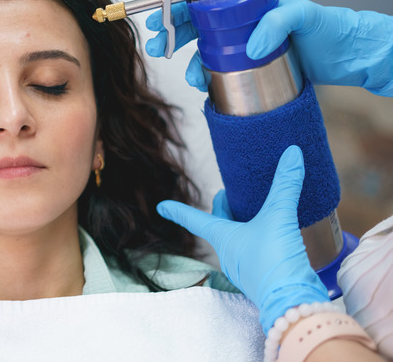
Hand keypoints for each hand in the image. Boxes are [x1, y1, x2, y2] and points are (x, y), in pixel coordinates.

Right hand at [145, 0, 392, 96]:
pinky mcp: (248, 68)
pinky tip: (205, 86)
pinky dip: (207, 79)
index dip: (181, 7)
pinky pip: (219, 72)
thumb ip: (278, 23)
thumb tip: (250, 47)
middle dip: (173, 35)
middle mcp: (243, 23)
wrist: (348, 58)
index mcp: (250, 3)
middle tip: (159, 47)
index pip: (208, 0)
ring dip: (189, 63)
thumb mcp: (307, 17)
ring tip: (191, 77)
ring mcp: (243, 45)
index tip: (163, 18)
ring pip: (204, 51)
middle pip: (198, 25)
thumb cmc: (331, 30)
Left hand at [156, 146, 329, 332]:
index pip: (195, 219)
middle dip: (222, 210)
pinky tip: (274, 235)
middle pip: (219, 226)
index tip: (161, 206)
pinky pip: (255, 252)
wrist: (293, 303)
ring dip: (242, 224)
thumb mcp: (279, 217)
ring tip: (254, 209)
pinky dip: (259, 239)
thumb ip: (286, 184)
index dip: (178, 210)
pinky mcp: (264, 277)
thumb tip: (292, 152)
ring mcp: (245, 267)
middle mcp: (229, 253)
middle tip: (225, 194)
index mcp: (223, 238)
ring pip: (237, 240)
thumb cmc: (274, 261)